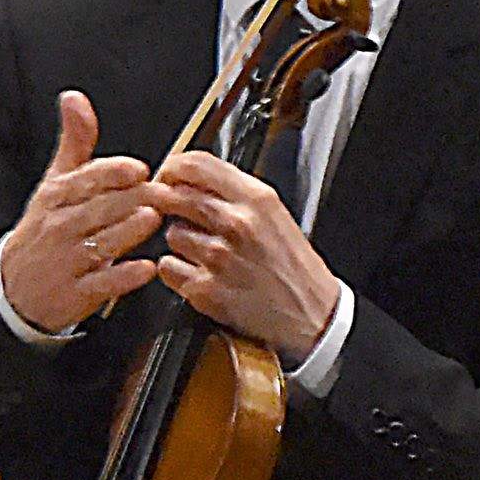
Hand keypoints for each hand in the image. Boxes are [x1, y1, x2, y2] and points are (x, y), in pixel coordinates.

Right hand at [0, 90, 165, 336]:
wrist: (14, 288)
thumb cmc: (44, 230)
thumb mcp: (54, 183)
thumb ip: (74, 143)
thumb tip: (75, 99)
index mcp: (56, 198)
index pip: (84, 180)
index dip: (112, 174)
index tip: (137, 169)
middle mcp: (60, 228)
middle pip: (98, 209)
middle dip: (132, 199)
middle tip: (165, 193)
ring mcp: (67, 262)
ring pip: (100, 243)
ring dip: (128, 231)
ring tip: (152, 219)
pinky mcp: (76, 293)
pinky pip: (102, 283)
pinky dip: (124, 276)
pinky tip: (144, 267)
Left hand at [145, 147, 344, 361]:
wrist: (313, 315)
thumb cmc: (293, 266)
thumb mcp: (275, 215)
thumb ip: (235, 192)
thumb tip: (191, 175)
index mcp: (257, 200)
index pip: (196, 164)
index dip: (172, 168)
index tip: (166, 176)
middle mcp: (237, 224)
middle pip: (174, 196)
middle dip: (167, 203)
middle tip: (174, 214)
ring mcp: (219, 257)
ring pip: (171, 234)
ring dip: (181, 242)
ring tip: (207, 252)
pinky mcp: (205, 289)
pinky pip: (169, 268)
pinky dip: (178, 271)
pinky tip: (201, 274)